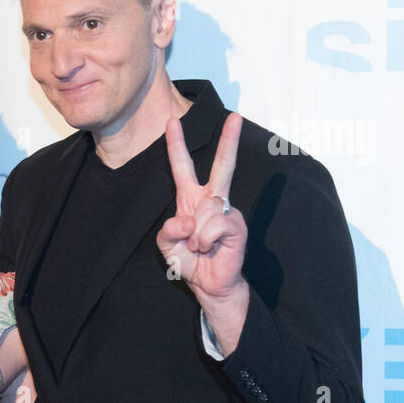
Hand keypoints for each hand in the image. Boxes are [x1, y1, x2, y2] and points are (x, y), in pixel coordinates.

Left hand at [157, 113, 247, 304]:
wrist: (209, 285)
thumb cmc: (190, 261)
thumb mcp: (167, 245)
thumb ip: (168, 230)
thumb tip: (188, 220)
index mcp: (191, 199)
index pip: (182, 168)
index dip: (176, 146)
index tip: (172, 122)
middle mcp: (211, 200)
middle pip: (221, 166)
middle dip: (229, 141)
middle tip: (235, 117)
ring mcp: (227, 211)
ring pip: (205, 209)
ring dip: (194, 235)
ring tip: (199, 247)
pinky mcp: (236, 226)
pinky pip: (213, 225)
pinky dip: (204, 241)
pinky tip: (209, 249)